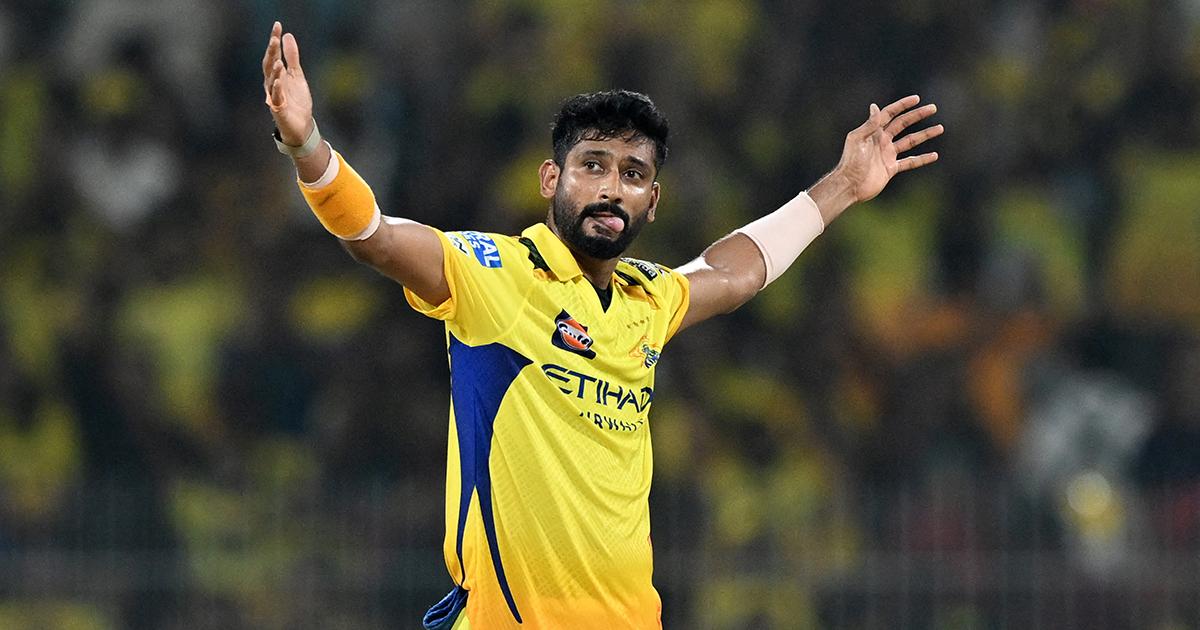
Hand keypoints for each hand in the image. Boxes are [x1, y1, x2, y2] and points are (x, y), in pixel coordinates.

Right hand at [262, 21, 313, 144]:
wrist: (301, 125)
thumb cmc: (296, 100)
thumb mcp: (297, 75)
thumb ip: (292, 57)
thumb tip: (288, 36)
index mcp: (276, 74)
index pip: (274, 53)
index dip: (274, 40)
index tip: (277, 25)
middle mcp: (272, 83)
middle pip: (269, 65)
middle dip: (271, 52)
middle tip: (274, 39)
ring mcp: (274, 95)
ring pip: (271, 81)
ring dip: (274, 70)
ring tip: (278, 60)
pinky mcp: (279, 108)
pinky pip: (276, 97)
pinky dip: (277, 89)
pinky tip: (279, 81)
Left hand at [832, 95, 942, 203]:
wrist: (849, 185)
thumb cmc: (850, 162)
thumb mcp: (858, 140)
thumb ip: (869, 125)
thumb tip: (875, 106)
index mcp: (873, 132)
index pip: (890, 114)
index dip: (902, 105)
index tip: (917, 99)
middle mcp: (881, 141)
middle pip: (903, 124)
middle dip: (917, 115)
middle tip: (933, 108)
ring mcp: (887, 154)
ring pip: (910, 141)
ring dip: (925, 135)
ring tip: (940, 128)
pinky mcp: (890, 168)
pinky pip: (910, 162)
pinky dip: (922, 159)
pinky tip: (934, 155)